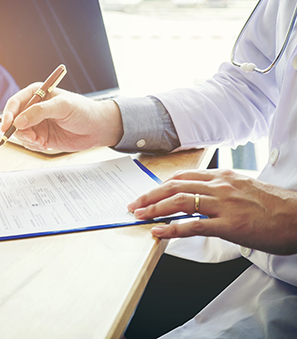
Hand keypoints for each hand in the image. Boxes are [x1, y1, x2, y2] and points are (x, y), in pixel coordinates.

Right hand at [0, 84, 122, 151]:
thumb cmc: (83, 111)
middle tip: (32, 137)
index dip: (8, 114)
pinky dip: (33, 145)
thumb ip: (39, 111)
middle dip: (19, 131)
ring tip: (41, 141)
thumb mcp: (62, 106)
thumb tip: (18, 121)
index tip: (7, 126)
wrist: (97, 128)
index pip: (15, 102)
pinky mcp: (41, 136)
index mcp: (37, 94)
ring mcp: (37, 123)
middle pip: (14, 120)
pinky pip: (28, 143)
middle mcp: (34, 108)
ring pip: (20, 133)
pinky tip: (45, 144)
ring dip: (27, 140)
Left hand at [128, 169, 296, 255]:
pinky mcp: (228, 224)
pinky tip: (158, 231)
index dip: (160, 185)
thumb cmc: (273, 205)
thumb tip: (200, 197)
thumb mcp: (243, 187)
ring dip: (155, 209)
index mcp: (222, 176)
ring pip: (180, 202)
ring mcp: (223, 204)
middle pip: (175, 186)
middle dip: (150, 196)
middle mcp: (219, 186)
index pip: (182, 177)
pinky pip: (193, 225)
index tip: (147, 193)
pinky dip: (172, 228)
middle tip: (134, 205)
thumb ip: (220, 189)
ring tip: (139, 216)